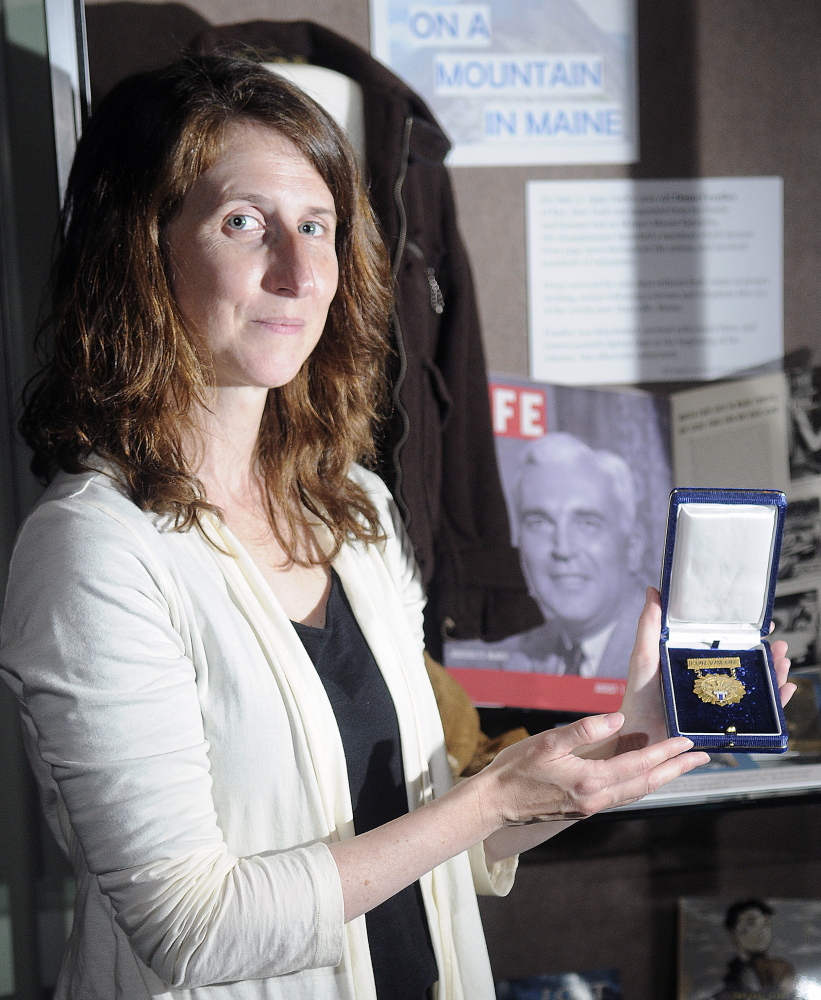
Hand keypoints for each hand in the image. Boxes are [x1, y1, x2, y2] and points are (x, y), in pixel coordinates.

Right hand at [474, 711, 708, 827]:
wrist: (495, 803)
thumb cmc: (516, 770)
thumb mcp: (548, 742)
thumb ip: (584, 730)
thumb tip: (617, 720)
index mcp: (590, 781)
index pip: (638, 764)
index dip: (665, 752)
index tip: (687, 742)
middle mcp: (596, 798)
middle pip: (646, 782)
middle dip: (675, 769)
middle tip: (701, 758)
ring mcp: (591, 806)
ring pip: (636, 791)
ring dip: (662, 777)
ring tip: (681, 766)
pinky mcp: (584, 807)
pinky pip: (623, 794)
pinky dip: (641, 783)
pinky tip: (645, 775)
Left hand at [618, 588, 795, 752]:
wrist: (642, 735)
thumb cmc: (639, 696)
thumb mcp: (645, 656)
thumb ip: (649, 626)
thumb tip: (653, 591)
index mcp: (693, 662)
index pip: (724, 644)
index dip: (744, 634)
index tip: (760, 623)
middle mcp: (710, 680)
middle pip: (745, 664)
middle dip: (766, 653)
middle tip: (778, 644)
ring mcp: (719, 701)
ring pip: (755, 685)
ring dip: (775, 673)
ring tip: (783, 662)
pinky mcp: (725, 722)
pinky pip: (757, 713)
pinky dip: (775, 701)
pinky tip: (784, 689)